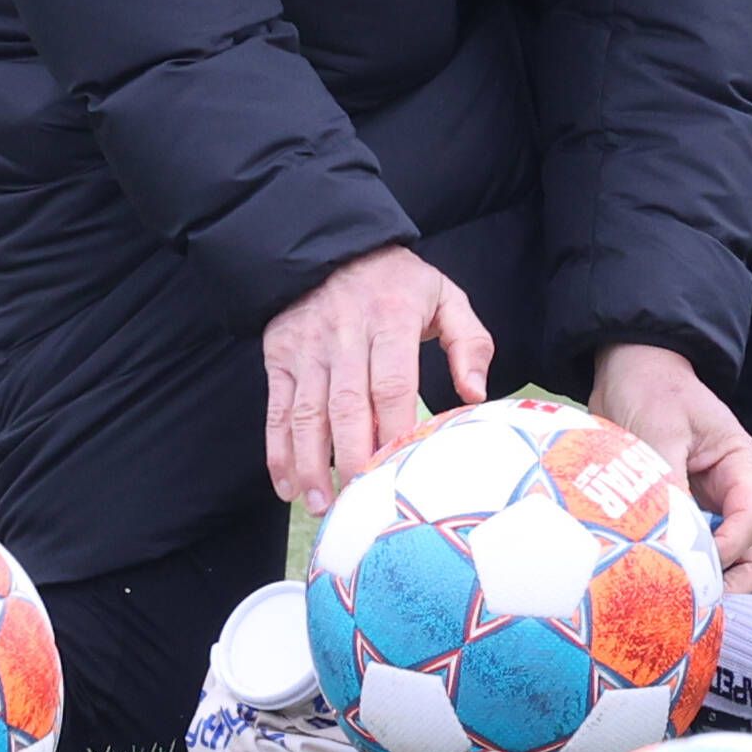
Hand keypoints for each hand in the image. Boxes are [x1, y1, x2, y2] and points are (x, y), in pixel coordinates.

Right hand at [261, 245, 491, 515]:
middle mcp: (343, 335)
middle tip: (361, 500)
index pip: (392, 383)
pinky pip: (276, 411)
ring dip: (311, 465)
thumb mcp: (444, 297)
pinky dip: (277, 452)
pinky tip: (288, 487)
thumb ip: (469, 343)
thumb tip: (475, 394)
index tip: (402, 468)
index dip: (395, 428)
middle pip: (346, 406)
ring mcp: (307, 349)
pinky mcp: (280, 358)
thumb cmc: (398, 283)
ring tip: (324, 505)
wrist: (330, 246)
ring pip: (305, 414)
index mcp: (390, 320)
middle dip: (351, 457)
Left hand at [593, 341, 751, 593]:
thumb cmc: (651, 391)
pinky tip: (649, 578)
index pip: (751, 522)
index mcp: (741, 467)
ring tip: (668, 596)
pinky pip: (690, 553)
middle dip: (729, 580)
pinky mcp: (682, 517)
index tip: (690, 567)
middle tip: (689, 600)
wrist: (629, 372)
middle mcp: (733, 494)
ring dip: (704, 580)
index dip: (726, 549)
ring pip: (727, 562)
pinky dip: (678, 570)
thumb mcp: (661, 432)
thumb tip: (670, 541)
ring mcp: (710, 509)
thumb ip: (670, 484)